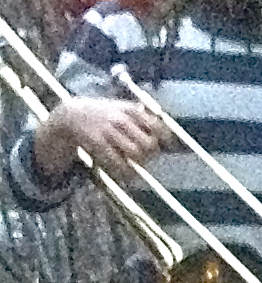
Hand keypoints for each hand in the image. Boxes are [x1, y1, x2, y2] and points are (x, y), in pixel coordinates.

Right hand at [37, 95, 167, 181]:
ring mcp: (109, 131)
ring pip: (135, 152)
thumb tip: (169, 135)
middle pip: (148, 142)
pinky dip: (124, 170)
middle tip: (147, 157)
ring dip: (138, 162)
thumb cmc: (103, 113)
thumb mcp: (123, 108)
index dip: (166, 138)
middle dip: (151, 153)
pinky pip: (116, 161)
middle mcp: (121, 119)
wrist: (71, 114)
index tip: (168, 145)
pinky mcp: (97, 142)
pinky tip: (126, 174)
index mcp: (131, 110)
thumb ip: (143, 118)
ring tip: (135, 165)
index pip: (156, 126)